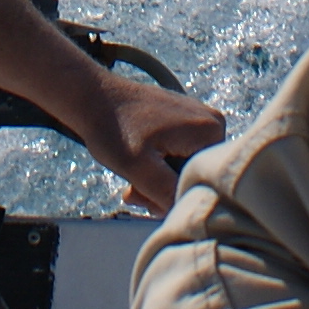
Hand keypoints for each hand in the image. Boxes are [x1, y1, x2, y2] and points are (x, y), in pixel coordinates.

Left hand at [83, 70, 227, 211]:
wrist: (93, 97)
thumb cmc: (112, 128)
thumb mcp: (138, 167)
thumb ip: (166, 193)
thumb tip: (191, 211)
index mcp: (211, 131)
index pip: (202, 185)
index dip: (173, 199)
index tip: (144, 194)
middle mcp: (214, 124)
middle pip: (194, 178)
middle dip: (163, 192)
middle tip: (134, 190)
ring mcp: (199, 122)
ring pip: (184, 172)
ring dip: (158, 183)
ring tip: (133, 179)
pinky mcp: (186, 123)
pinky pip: (179, 159)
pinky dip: (158, 169)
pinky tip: (138, 165)